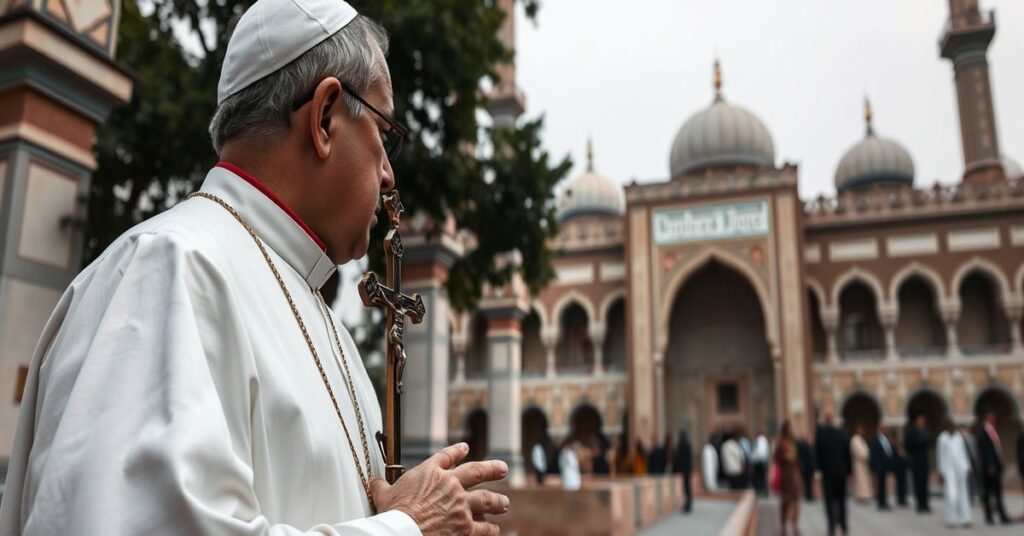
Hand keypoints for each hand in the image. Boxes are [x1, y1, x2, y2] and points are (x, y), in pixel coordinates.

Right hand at [370, 442, 510, 534]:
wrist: (402, 532)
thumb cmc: (391, 514)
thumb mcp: (382, 495)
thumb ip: (381, 486)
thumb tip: (372, 480)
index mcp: (430, 473)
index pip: (447, 456)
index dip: (457, 451)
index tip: (465, 447)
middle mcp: (450, 485)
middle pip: (476, 472)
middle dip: (492, 469)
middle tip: (503, 468)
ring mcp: (461, 505)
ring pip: (486, 500)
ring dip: (497, 501)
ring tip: (504, 503)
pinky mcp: (466, 527)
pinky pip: (483, 528)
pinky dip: (489, 529)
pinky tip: (494, 530)